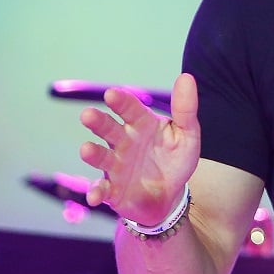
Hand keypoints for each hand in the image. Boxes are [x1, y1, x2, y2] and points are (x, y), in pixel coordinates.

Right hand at [78, 73, 200, 225]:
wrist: (171, 196)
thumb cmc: (176, 160)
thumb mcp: (187, 135)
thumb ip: (186, 108)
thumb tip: (186, 77)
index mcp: (141, 125)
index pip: (130, 109)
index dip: (121, 101)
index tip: (112, 94)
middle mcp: (123, 142)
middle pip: (108, 128)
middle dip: (98, 122)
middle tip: (88, 115)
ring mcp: (116, 165)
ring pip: (101, 156)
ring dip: (92, 153)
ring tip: (86, 149)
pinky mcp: (112, 189)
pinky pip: (101, 189)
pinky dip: (96, 192)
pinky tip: (94, 196)